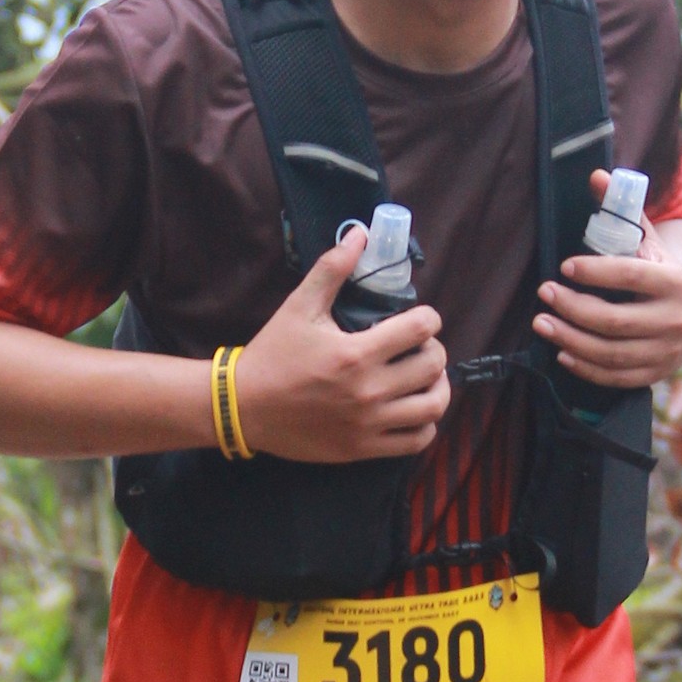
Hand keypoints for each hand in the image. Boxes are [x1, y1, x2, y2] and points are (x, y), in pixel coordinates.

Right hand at [235, 224, 450, 464]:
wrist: (243, 407)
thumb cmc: (273, 355)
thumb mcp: (299, 307)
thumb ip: (332, 269)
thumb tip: (361, 233)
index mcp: (355, 354)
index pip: (421, 329)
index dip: (429, 318)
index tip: (420, 319)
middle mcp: (368, 391)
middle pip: (433, 367)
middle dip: (434, 349)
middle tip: (420, 346)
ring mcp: (368, 424)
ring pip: (433, 407)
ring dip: (438, 387)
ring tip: (425, 378)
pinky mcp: (363, 448)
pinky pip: (416, 441)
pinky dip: (425, 423)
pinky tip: (413, 408)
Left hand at [534, 171, 681, 391]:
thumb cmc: (661, 275)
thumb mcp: (649, 242)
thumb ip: (623, 211)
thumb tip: (597, 176)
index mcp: (675, 283)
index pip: (631, 277)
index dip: (596, 272)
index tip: (564, 266)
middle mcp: (674, 321)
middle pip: (615, 321)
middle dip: (573, 308)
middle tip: (544, 294)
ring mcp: (665, 352)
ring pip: (610, 353)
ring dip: (570, 339)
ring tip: (542, 323)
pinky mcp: (654, 374)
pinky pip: (614, 377)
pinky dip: (585, 367)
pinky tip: (562, 352)